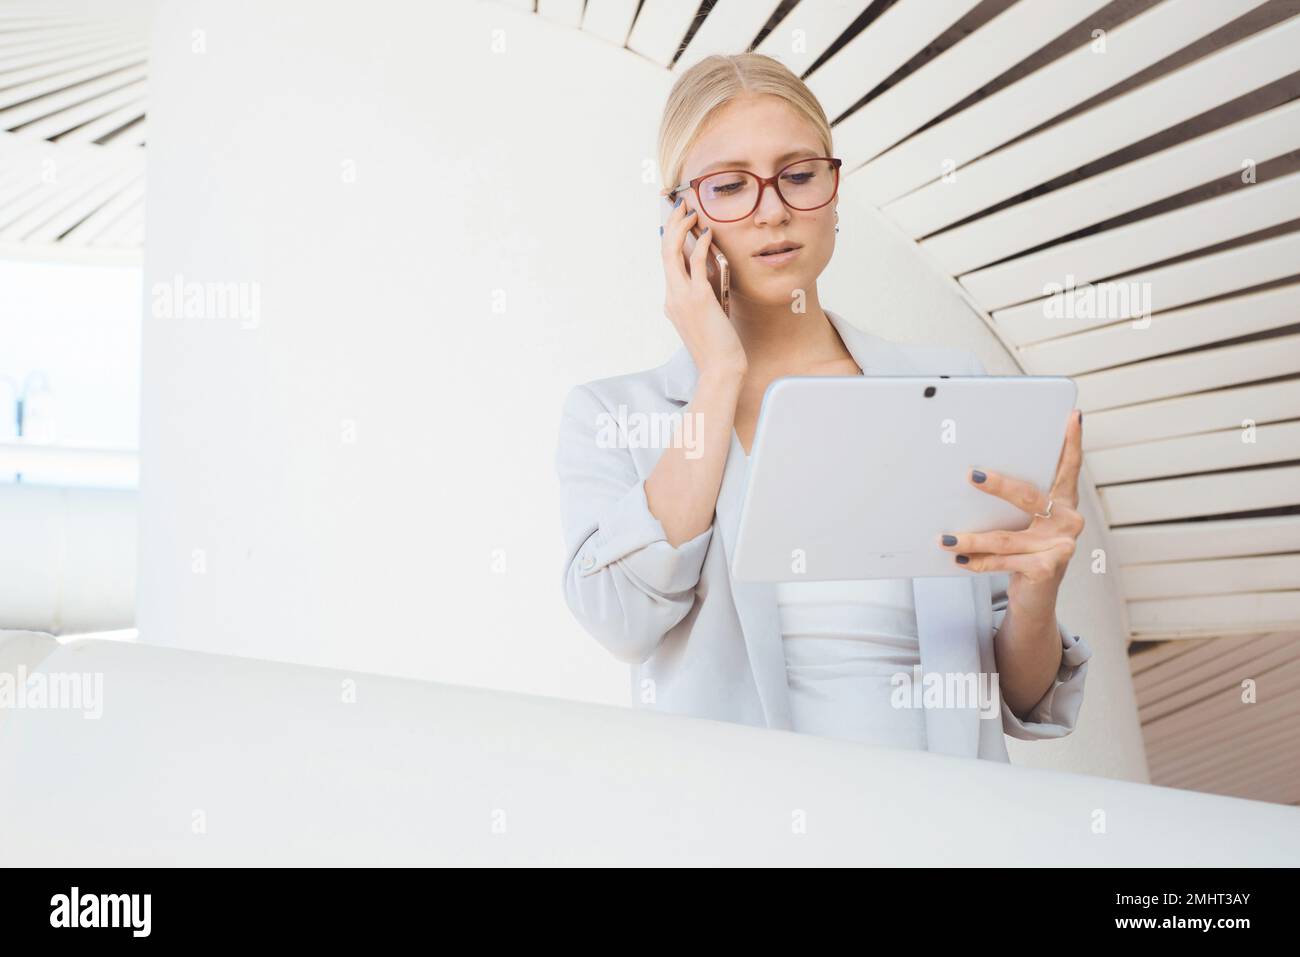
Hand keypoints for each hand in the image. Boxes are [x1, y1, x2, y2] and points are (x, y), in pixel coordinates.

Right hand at [661, 195, 746, 376]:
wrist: (720, 369)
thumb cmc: (719, 346)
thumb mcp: (708, 316)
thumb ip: (705, 295)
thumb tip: (711, 275)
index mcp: (672, 300)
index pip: (667, 262)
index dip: (670, 237)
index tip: (678, 219)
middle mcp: (672, 296)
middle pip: (664, 251)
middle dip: (671, 225)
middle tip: (681, 206)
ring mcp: (682, 297)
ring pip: (672, 253)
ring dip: (680, 228)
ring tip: (690, 212)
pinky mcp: (698, 299)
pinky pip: (696, 265)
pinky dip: (700, 246)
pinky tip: (707, 234)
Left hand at [938, 409, 1084, 614]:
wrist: (1036, 599)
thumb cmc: (1025, 552)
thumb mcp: (1024, 525)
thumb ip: (1014, 504)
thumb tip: (973, 477)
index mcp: (1063, 502)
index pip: (1069, 468)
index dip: (1072, 442)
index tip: (1072, 416)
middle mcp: (1067, 520)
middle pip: (1028, 496)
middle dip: (997, 485)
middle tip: (971, 475)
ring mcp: (1060, 545)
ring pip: (1004, 537)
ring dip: (971, 538)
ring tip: (945, 539)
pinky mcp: (1047, 568)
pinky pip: (1003, 561)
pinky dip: (977, 561)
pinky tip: (959, 559)